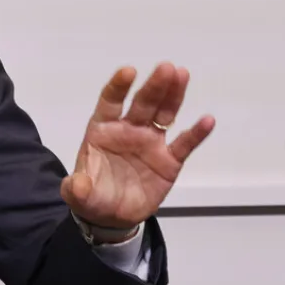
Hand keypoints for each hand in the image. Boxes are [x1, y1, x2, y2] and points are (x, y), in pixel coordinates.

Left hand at [61, 62, 215, 228]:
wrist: (112, 217)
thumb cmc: (93, 195)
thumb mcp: (80, 194)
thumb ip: (78, 188)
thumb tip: (77, 185)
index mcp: (103, 129)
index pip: (110, 102)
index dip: (118, 87)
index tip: (128, 71)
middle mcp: (128, 130)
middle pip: (142, 103)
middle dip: (154, 86)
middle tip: (166, 67)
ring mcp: (150, 143)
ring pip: (164, 114)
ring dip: (173, 95)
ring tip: (183, 75)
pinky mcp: (169, 161)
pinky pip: (184, 144)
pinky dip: (196, 133)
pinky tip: (207, 120)